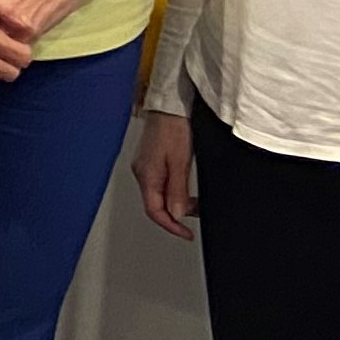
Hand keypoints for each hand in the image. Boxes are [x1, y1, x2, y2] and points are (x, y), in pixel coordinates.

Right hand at [134, 112, 196, 239]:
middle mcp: (142, 172)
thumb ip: (177, 190)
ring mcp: (146, 165)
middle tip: (197, 215)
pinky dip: (175, 190)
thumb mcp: (180, 162)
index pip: (154, 211)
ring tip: (196, 202)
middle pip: (156, 204)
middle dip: (177, 214)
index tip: (186, 234)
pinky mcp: (151, 159)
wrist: (170, 105)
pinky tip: (186, 186)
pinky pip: (161, 183)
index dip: (171, 226)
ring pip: (160, 194)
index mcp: (146, 175)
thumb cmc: (173, 127)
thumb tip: (176, 214)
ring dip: (178, 202)